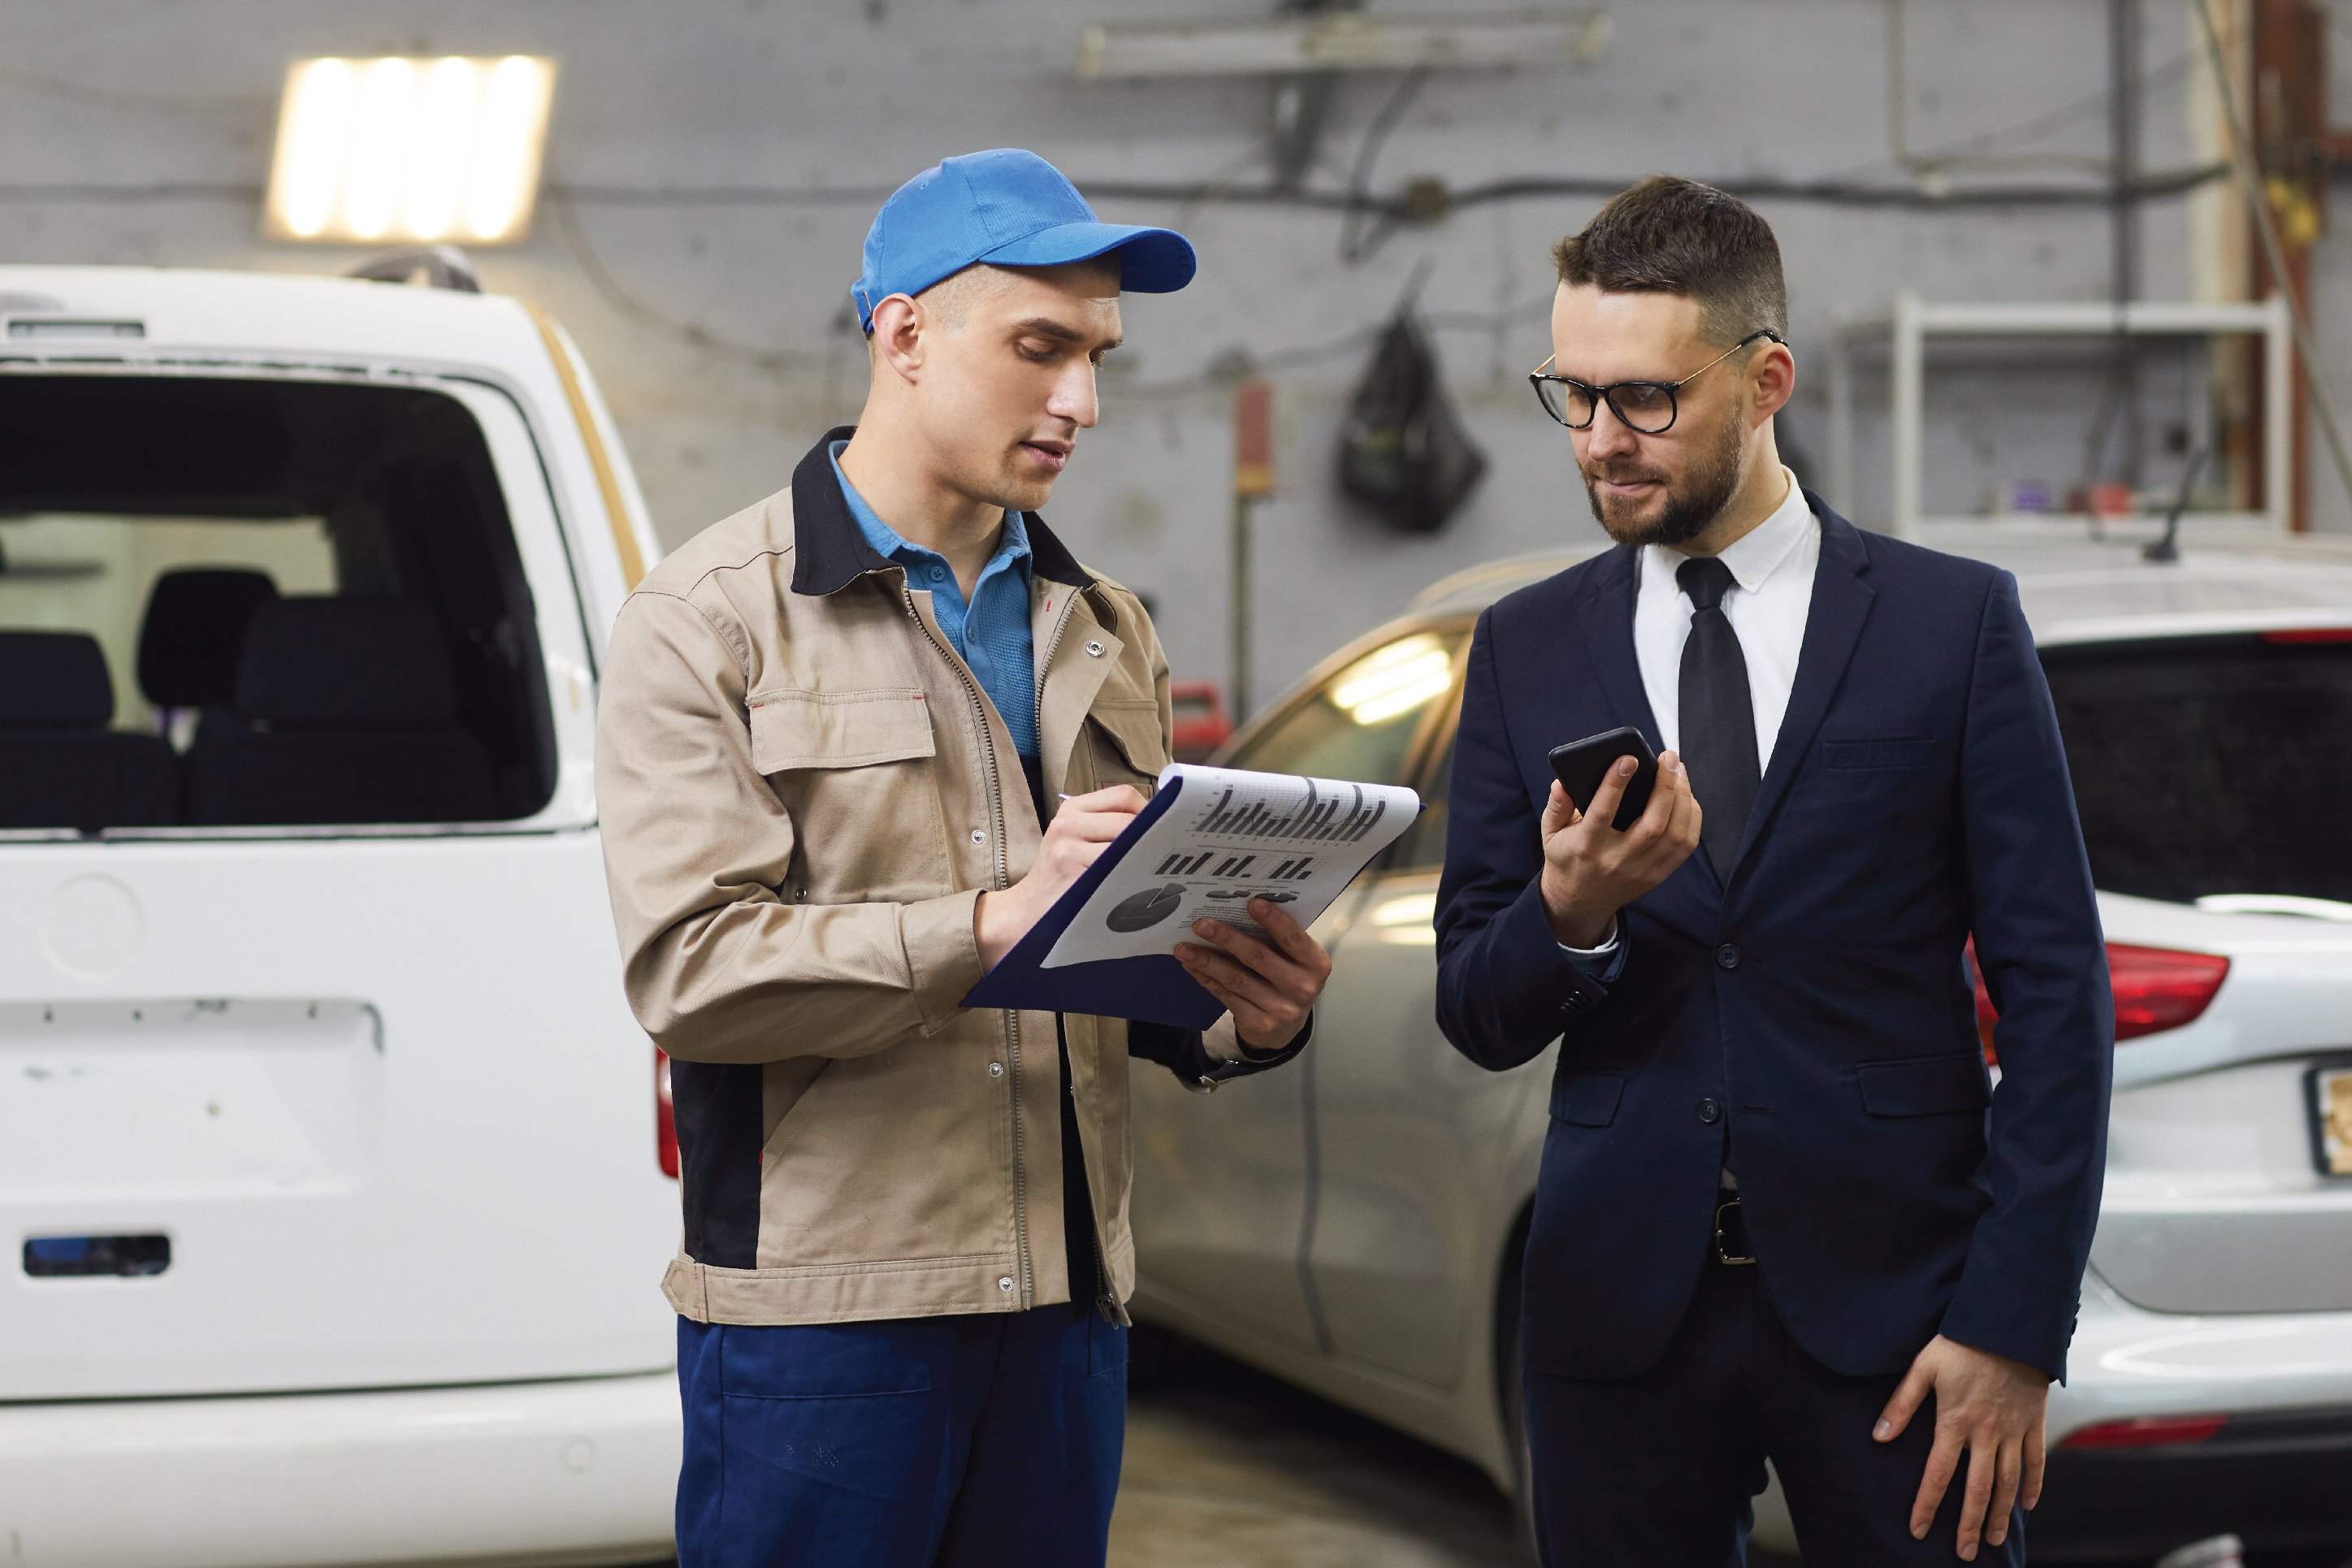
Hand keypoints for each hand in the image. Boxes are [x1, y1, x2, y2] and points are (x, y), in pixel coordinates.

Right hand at [975, 785, 1145, 967]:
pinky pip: (1116, 869)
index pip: (1123, 795)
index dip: (1148, 810)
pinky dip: (1131, 876)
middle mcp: (1067, 824)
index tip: (1161, 828)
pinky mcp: (1073, 875)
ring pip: (1125, 844)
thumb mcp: (1074, 838)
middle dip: (1151, 837)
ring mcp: (1068, 850)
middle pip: (1128, 820)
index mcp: (1072, 809)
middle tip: (1165, 854)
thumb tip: (1159, 821)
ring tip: (1152, 870)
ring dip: (1144, 858)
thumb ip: (1107, 824)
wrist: (1028, 910)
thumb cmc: (1060, 875)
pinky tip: (1136, 885)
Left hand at [1174, 898, 1330, 1051]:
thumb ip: (1278, 940)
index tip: (1251, 902)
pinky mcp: (1259, 1023)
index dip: (1273, 920)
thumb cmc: (1287, 979)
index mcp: (1315, 964)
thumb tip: (1235, 910)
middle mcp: (1302, 987)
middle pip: (1258, 957)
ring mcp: (1280, 1009)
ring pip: (1236, 979)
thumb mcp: (1295, 961)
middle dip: (1227, 938)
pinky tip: (1191, 966)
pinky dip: (1206, 979)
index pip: (1293, 938)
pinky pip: (1226, 996)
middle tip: (1201, 924)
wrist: (1286, 1029)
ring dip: (1206, 961)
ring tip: (1184, 948)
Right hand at [1537, 751, 1702, 945]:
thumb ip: (1556, 806)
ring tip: (1679, 771)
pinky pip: (1685, 845)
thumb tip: (1562, 782)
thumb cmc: (1567, 858)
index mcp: (1586, 846)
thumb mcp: (1550, 833)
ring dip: (1683, 797)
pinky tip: (1685, 797)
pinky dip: (1691, 817)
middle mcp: (1616, 860)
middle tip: (1668, 757)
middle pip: (1653, 823)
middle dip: (1665, 785)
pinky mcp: (1657, 876)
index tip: (1629, 758)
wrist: (1580, 902)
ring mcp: (1641, 870)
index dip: (1616, 783)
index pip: (1603, 812)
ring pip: (1675, 833)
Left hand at [1874, 1334, 2049, 1559]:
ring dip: (1999, 1514)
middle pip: (1977, 1490)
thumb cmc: (1962, 1342)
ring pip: (2008, 1483)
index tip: (1917, 1529)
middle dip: (1968, 1525)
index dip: (1926, 1504)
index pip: (1937, 1474)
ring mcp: (2014, 1431)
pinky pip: (2035, 1462)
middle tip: (1963, 1553)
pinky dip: (2032, 1486)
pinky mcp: (2034, 1423)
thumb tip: (1878, 1436)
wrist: (2011, 1324)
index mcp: (1955, 1422)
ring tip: (1991, 1538)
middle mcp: (1987, 1433)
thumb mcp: (1923, 1367)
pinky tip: (2026, 1506)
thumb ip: (1901, 1404)